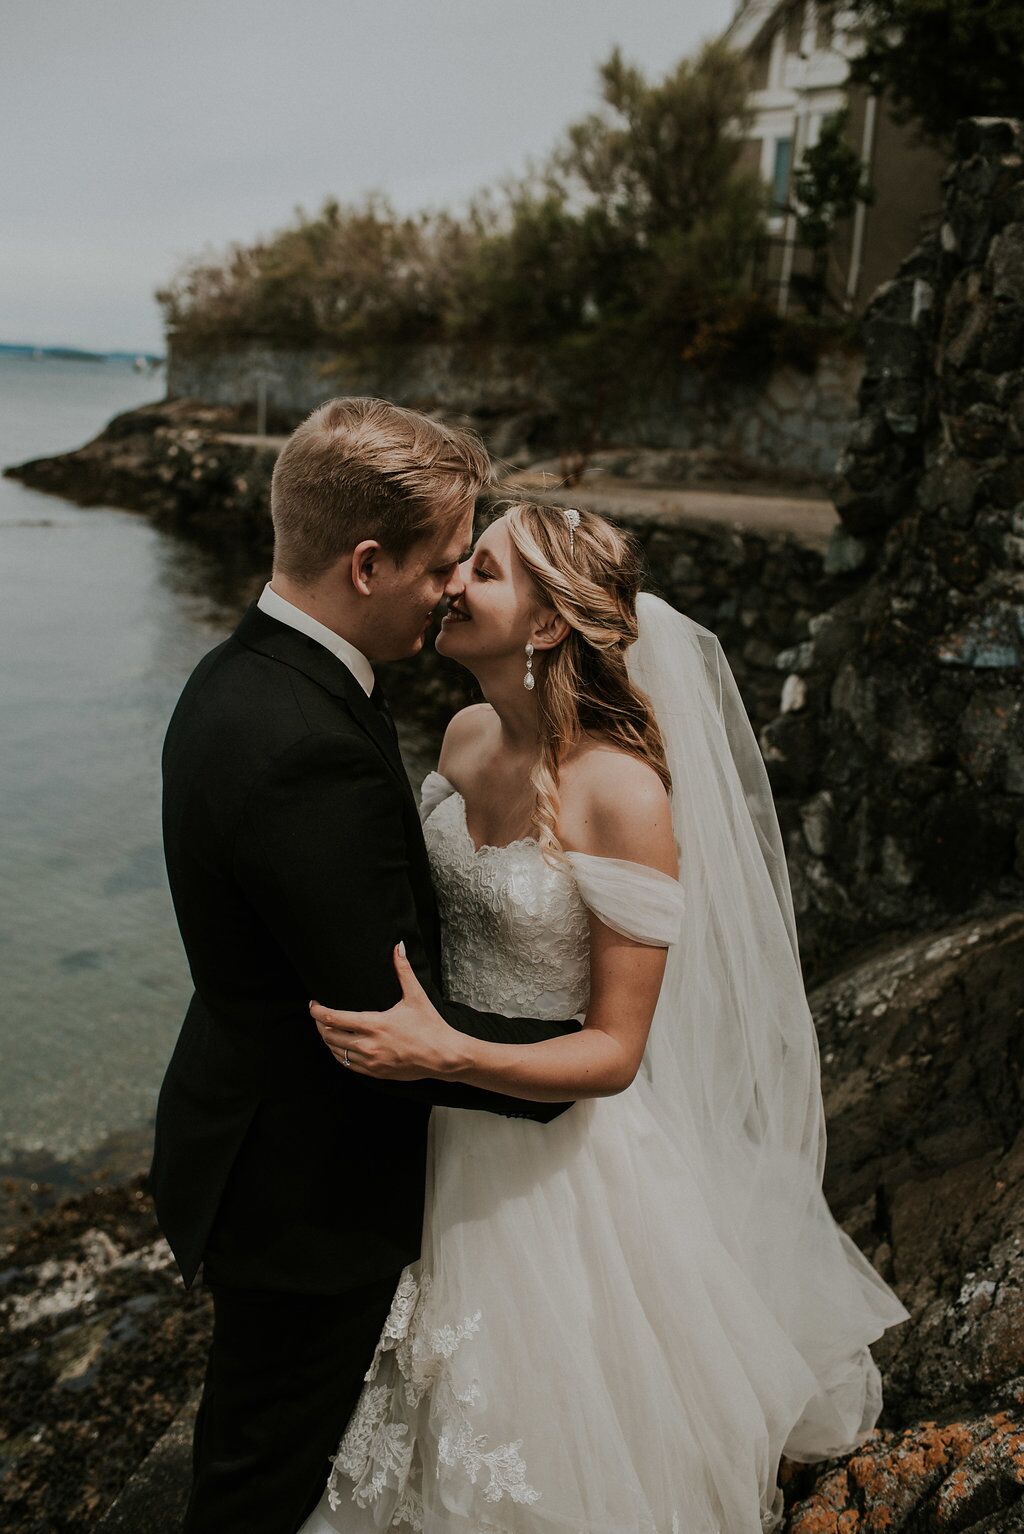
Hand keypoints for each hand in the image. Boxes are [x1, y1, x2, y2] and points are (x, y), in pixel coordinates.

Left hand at [311, 943, 470, 1079]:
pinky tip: (341, 1046)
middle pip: (329, 1036)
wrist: (443, 1056)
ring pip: (336, 1052)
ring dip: (327, 1040)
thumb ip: (403, 970)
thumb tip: (398, 946)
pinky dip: (339, 1054)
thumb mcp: (416, 996)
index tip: (313, 1004)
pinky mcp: (376, 1073)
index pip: (334, 1019)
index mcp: (375, 1025)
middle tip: (318, 1015)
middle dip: (319, 1024)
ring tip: (327, 1029)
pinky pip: (348, 1065)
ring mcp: (371, 1062)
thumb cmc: (430, 1026)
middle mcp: (369, 1046)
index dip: (317, 1012)